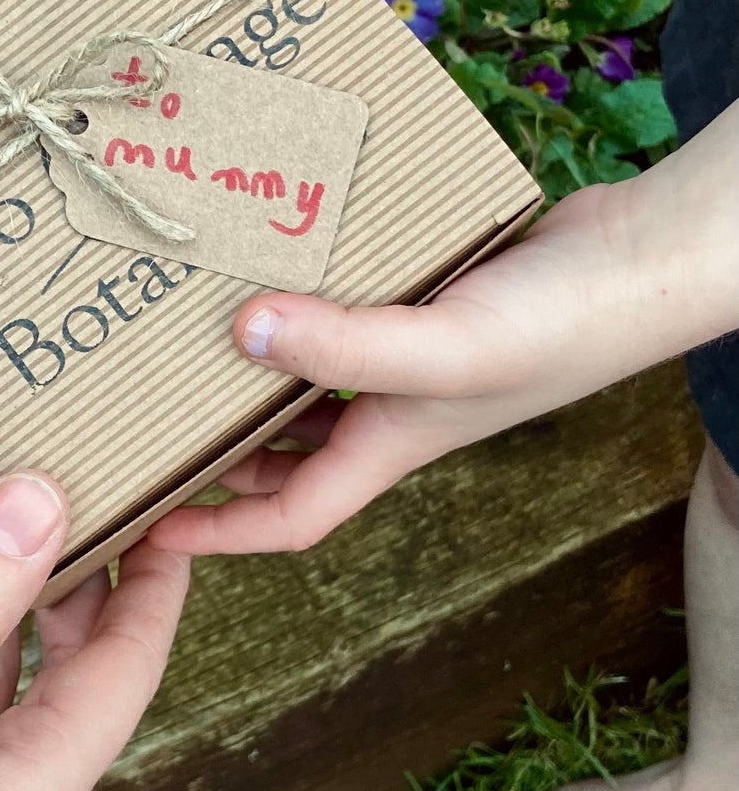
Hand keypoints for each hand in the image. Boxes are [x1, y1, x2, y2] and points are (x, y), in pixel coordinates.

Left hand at [150, 107, 738, 554]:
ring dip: (250, 380)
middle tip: (147, 433)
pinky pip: (337, 319)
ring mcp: (407, 357)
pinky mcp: (420, 301)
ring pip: (307, 387)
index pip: (291, 516)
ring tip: (180, 351)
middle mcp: (392, 408)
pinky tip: (264, 271)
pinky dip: (299, 309)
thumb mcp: (447, 349)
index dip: (219, 532)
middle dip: (219, 460)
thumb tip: (241, 333)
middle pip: (287, 457)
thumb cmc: (562, 322)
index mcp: (390, 442)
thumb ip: (348, 347)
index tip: (151, 529)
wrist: (643, 258)